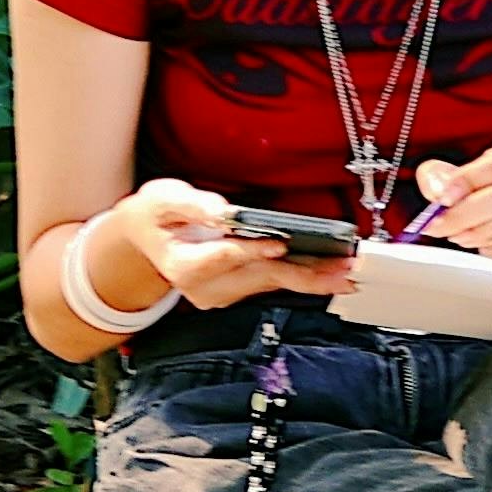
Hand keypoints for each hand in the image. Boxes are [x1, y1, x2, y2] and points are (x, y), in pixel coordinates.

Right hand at [101, 177, 345, 316]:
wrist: (145, 238)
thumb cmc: (156, 215)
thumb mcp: (164, 198)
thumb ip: (193, 204)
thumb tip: (225, 211)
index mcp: (184, 265)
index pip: (223, 257)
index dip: (251, 249)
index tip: (279, 244)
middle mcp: (204, 288)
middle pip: (259, 278)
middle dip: (302, 274)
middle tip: (339, 272)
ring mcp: (221, 293)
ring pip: (271, 284)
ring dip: (310, 279)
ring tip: (346, 274)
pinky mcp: (236, 290)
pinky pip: (272, 283)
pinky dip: (301, 277)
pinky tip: (329, 274)